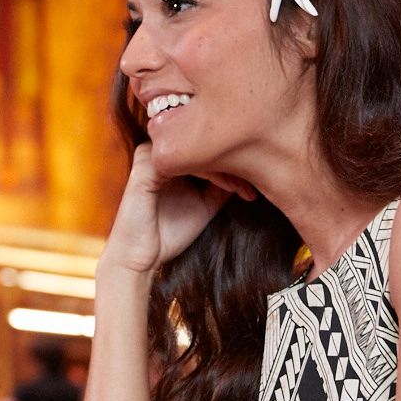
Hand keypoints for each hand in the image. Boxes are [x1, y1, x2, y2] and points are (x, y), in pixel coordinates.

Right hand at [101, 145, 251, 275]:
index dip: (233, 158)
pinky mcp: (146, 167)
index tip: (257, 180)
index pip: (204, 144)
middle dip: (233, 160)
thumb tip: (251, 168)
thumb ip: (222, 184)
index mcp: (168, 157)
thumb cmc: (169, 233)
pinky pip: (184, 158)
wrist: (143, 259)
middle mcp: (157, 151)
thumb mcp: (206, 203)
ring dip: (225, 164)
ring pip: (196, 148)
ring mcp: (150, 156)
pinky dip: (210, 170)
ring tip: (243, 186)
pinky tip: (228, 186)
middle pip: (201, 142)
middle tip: (255, 181)